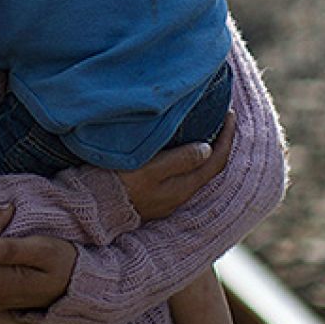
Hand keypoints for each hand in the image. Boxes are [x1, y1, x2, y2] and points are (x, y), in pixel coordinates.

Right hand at [118, 111, 234, 220]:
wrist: (94, 209)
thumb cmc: (118, 185)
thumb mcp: (149, 169)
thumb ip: (179, 160)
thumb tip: (207, 148)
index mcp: (183, 187)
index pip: (216, 160)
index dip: (226, 137)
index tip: (230, 114)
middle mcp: (180, 195)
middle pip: (210, 167)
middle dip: (220, 142)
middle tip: (223, 119)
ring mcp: (167, 198)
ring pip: (196, 172)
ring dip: (206, 151)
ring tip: (206, 131)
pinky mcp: (154, 196)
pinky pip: (182, 174)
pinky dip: (190, 158)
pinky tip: (181, 150)